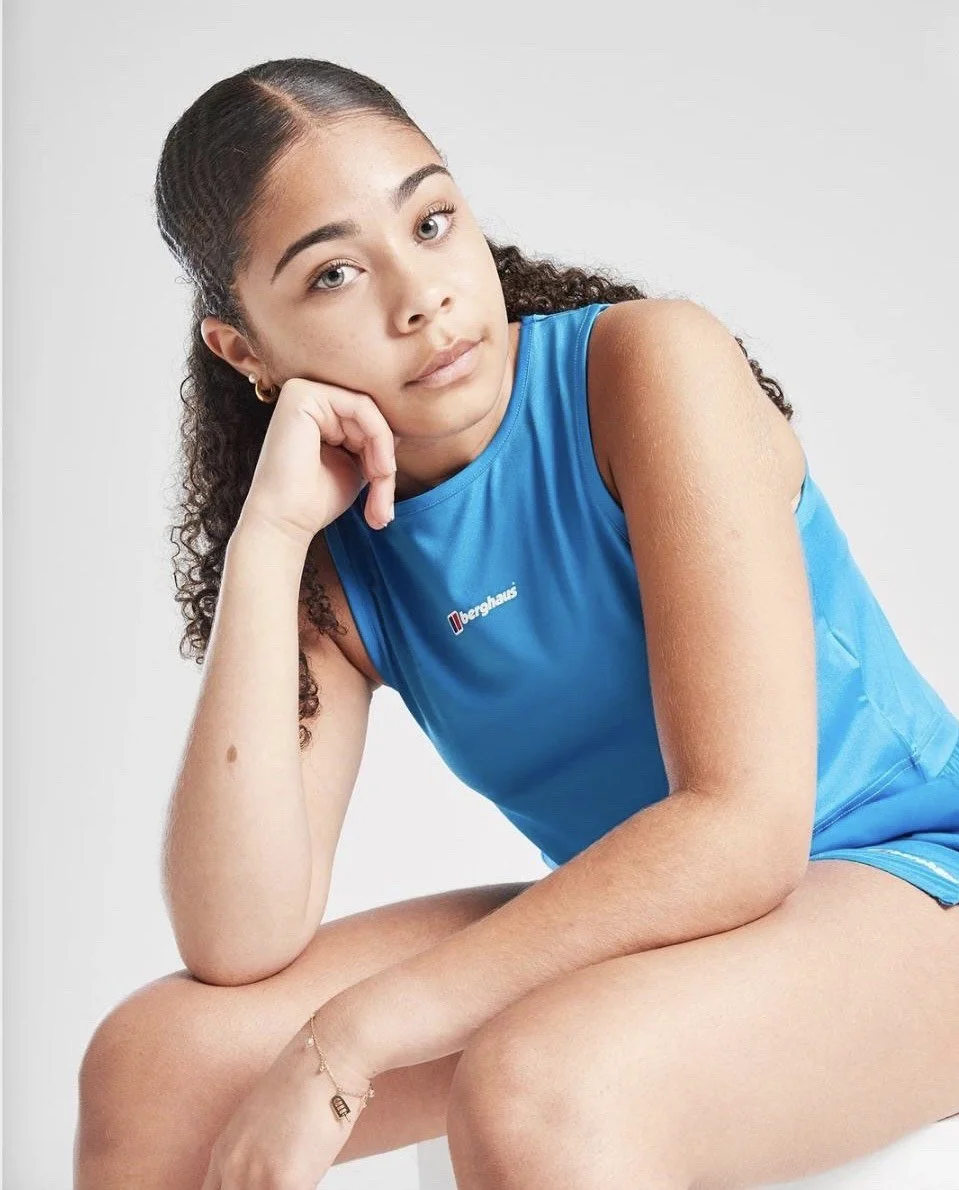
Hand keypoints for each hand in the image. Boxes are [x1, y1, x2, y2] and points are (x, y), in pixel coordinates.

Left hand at [200, 1010, 376, 1188]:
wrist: (328, 1057)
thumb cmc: (306, 1080)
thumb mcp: (263, 1117)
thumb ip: (253, 1151)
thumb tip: (267, 1170)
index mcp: (224, 1150)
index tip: (255, 1185)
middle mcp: (233, 1166)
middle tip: (277, 1182)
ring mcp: (256, 1177)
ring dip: (279, 1188)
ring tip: (298, 1175)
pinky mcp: (285, 1184)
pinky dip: (305, 1188)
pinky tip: (311, 1176)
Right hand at [241, 376, 397, 546]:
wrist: (286, 521)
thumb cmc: (316, 500)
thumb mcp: (357, 465)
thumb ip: (375, 443)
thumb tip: (403, 428)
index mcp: (316, 411)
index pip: (366, 419)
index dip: (384, 454)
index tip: (385, 496)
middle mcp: (306, 395)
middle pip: (370, 415)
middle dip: (385, 458)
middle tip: (385, 503)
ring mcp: (302, 390)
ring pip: (370, 412)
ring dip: (384, 454)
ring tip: (381, 488)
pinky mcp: (302, 394)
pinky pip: (362, 407)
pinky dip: (380, 439)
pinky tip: (379, 469)